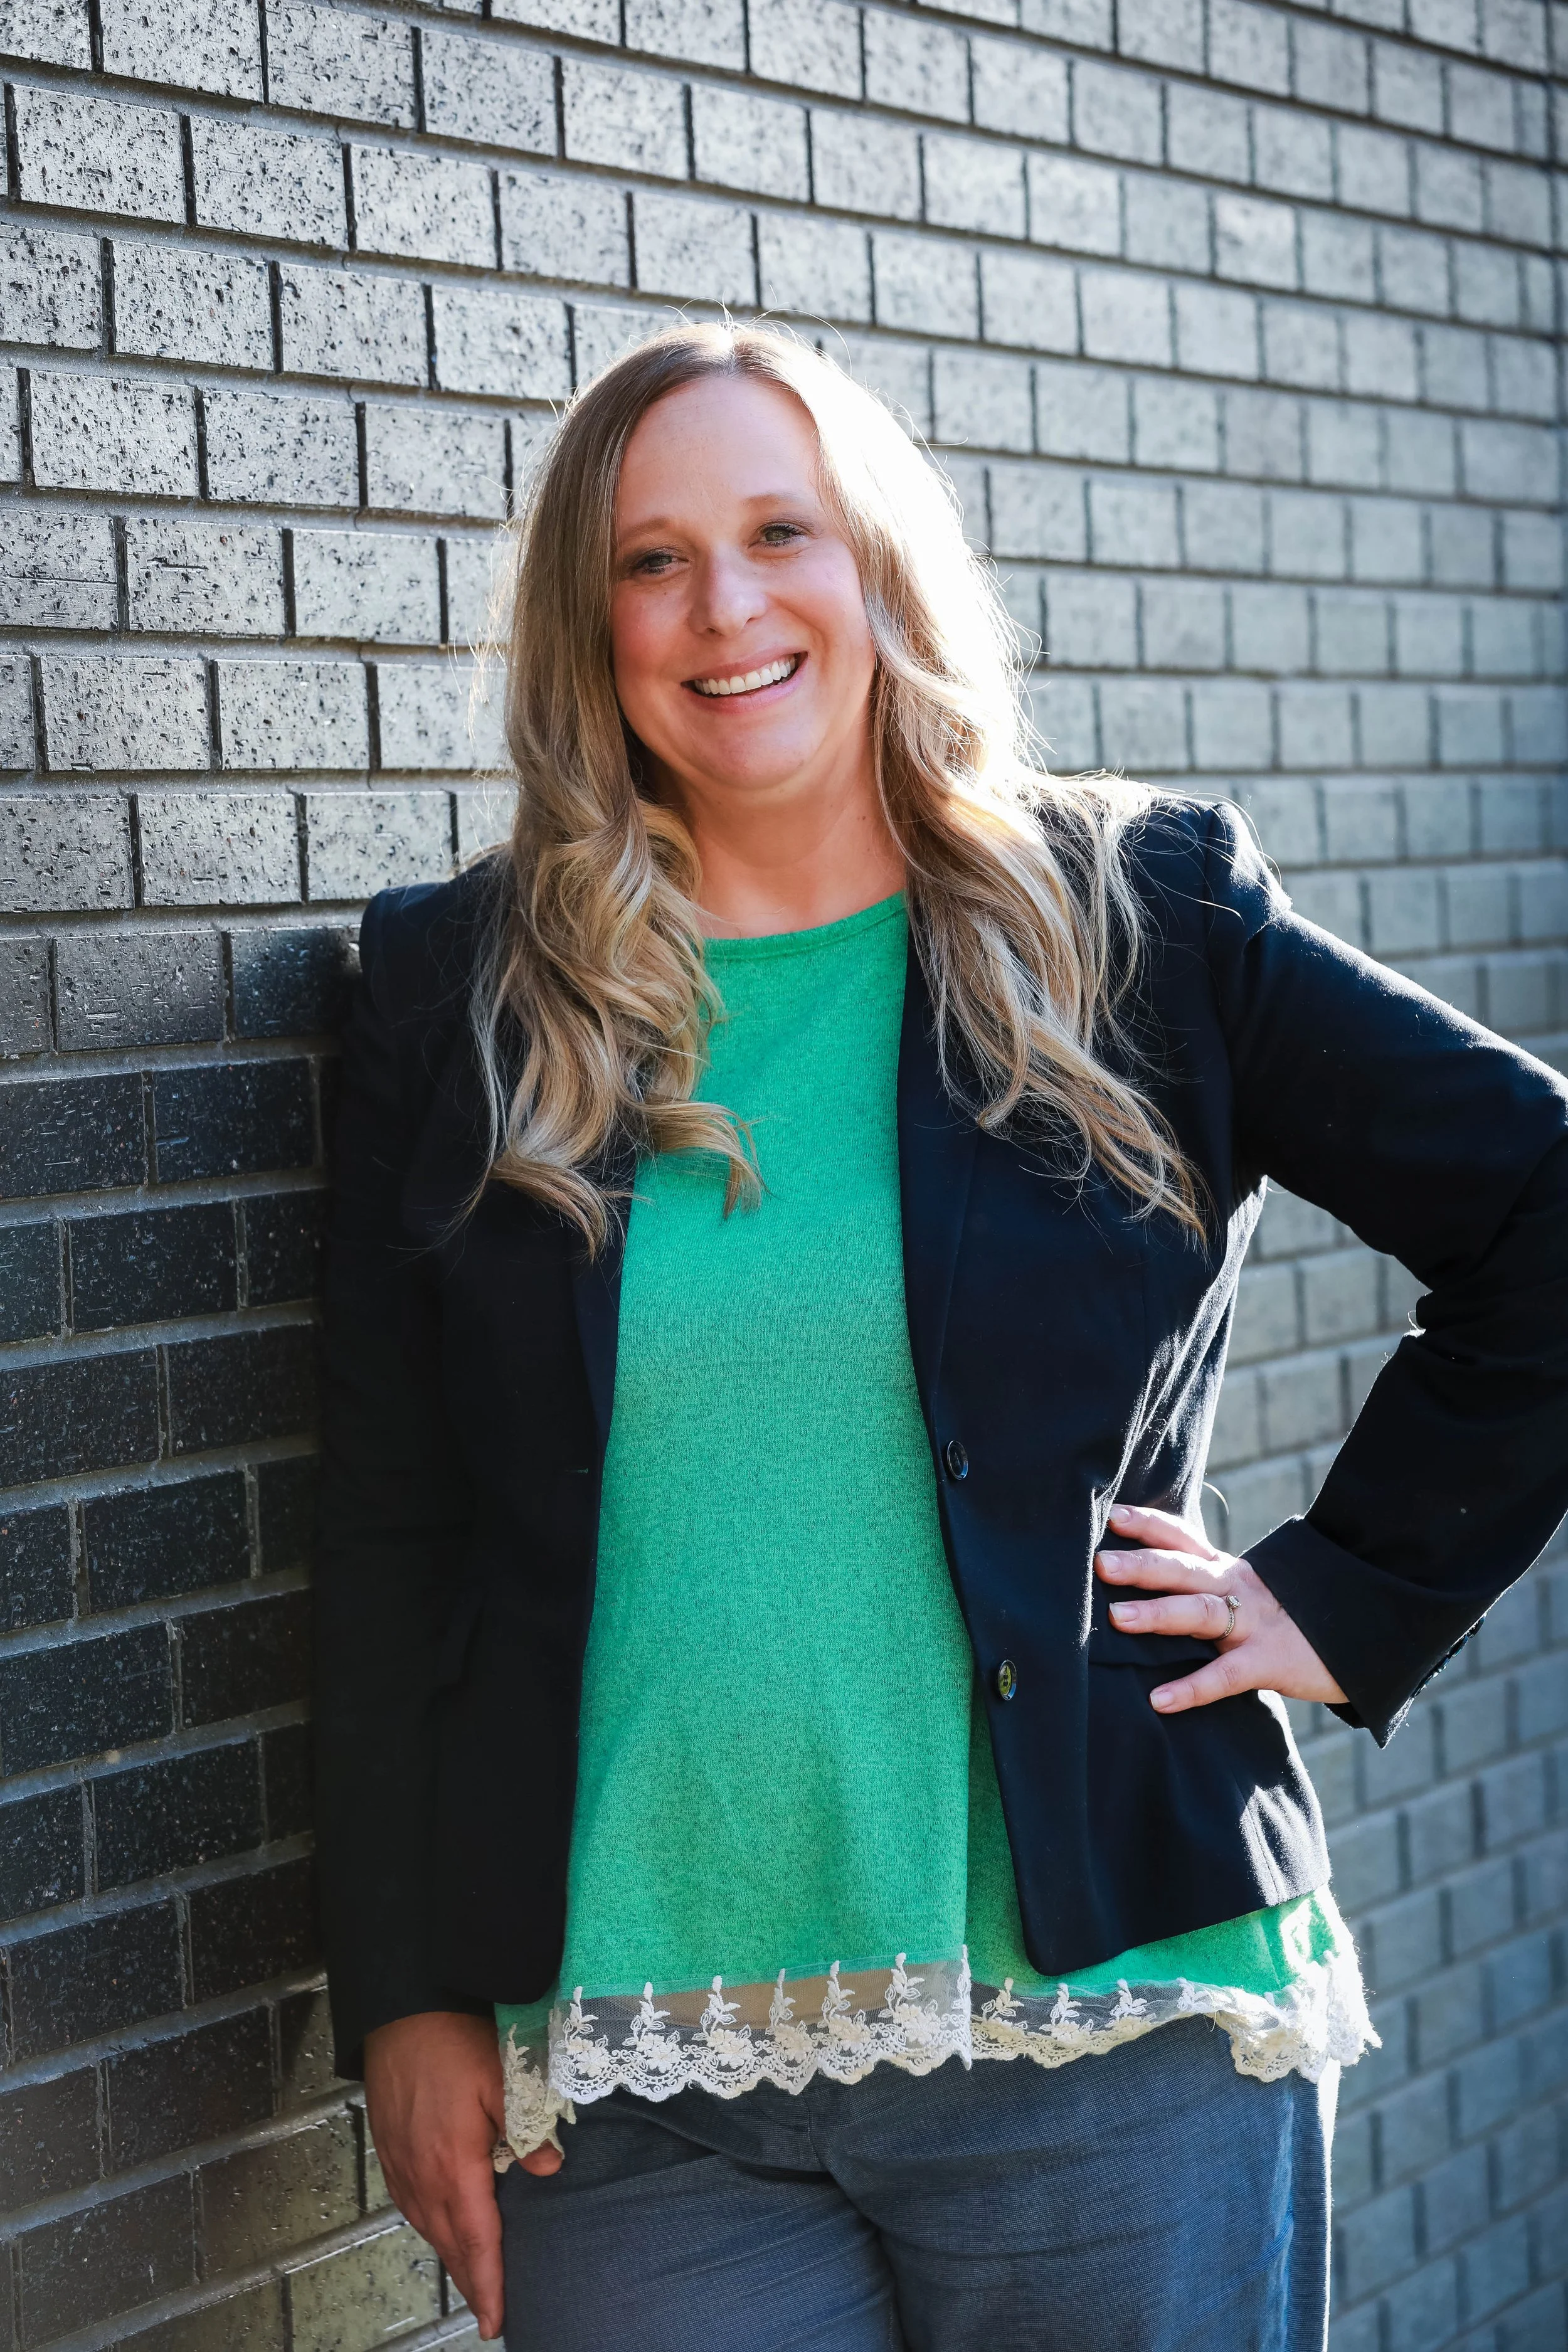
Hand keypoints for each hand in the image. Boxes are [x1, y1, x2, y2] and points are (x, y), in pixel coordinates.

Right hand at [363, 2010, 562, 2342]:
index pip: (475, 2240)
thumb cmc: (454, 2040)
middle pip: (449, 2243)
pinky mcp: (390, 2148)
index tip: (495, 2321)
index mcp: (453, 2165)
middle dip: (471, 2281)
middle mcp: (422, 2174)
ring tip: (473, 2280)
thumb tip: (551, 2170)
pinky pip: (412, 2204)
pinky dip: (431, 2227)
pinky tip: (442, 2229)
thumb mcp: (504, 2077)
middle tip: (490, 2315)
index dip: (488, 2282)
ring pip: (428, 2227)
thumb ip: (527, 2128)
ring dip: (451, 2257)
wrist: (400, 2009)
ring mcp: (401, 2163)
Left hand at [1094, 1501, 1345, 1713]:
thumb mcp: (1250, 1592)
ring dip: (1158, 1614)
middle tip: (1099, 1562)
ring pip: (1201, 1612)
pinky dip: (1192, 1688)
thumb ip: (1208, 1587)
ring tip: (1116, 1618)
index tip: (1111, 1514)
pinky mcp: (1272, 1661)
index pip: (1184, 1539)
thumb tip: (1151, 1589)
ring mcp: (1256, 1624)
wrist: (1366, 1633)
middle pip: (1184, 1569)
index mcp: (1229, 1570)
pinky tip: (1159, 1700)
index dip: (1149, 1524)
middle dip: (1141, 1564)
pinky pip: (1227, 1676)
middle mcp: (1238, 1588)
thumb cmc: (1294, 1616)